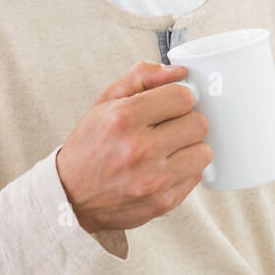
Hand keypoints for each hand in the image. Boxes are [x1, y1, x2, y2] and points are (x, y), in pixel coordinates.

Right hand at [56, 61, 210, 233]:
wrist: (71, 196)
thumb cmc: (90, 145)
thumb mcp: (105, 101)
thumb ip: (142, 77)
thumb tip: (179, 71)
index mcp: (124, 119)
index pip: (183, 97)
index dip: (179, 97)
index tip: (170, 104)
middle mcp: (140, 150)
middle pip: (199, 124)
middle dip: (187, 121)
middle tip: (169, 126)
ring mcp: (153, 180)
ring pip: (204, 152)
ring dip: (190, 147)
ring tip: (169, 148)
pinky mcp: (163, 202)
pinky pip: (196, 176)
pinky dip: (185, 170)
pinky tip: (164, 167)